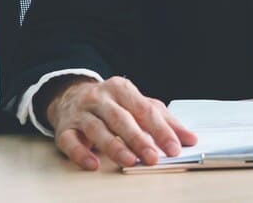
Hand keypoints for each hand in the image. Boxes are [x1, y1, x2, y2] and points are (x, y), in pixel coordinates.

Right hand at [43, 75, 196, 170]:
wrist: (70, 96)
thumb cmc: (112, 103)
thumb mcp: (138, 105)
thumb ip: (164, 121)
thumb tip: (189, 138)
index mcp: (122, 89)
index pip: (145, 110)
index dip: (161, 130)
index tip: (174, 147)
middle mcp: (100, 98)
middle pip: (121, 119)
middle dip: (139, 139)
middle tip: (153, 157)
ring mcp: (80, 113)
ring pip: (97, 129)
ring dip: (114, 147)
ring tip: (129, 161)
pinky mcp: (64, 128)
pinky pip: (70, 141)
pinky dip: (81, 153)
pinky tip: (94, 164)